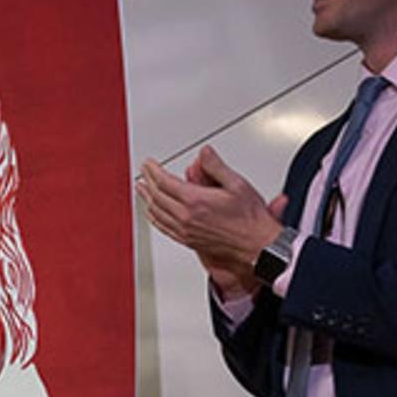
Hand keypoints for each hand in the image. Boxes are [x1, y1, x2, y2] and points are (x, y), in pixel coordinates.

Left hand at [137, 145, 287, 275]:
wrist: (256, 243)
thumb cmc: (250, 217)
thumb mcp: (237, 184)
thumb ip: (216, 166)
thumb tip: (204, 153)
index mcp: (195, 201)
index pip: (164, 182)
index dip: (153, 171)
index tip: (149, 164)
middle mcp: (186, 217)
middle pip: (157, 196)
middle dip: (147, 181)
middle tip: (143, 172)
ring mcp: (185, 230)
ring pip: (156, 212)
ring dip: (146, 199)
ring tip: (141, 189)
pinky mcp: (187, 240)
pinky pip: (163, 228)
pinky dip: (153, 217)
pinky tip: (151, 213)